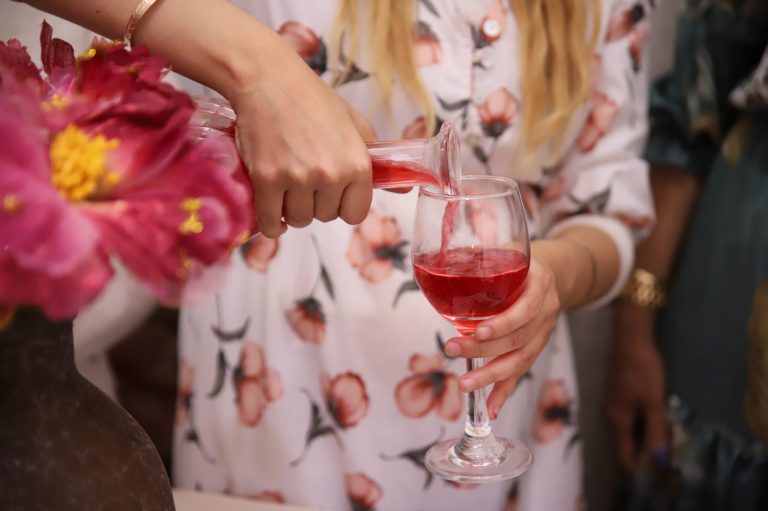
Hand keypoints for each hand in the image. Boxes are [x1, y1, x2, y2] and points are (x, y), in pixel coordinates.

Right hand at [228, 43, 373, 237]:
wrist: (268, 78)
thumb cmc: (312, 100)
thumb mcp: (355, 124)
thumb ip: (378, 160)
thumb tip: (404, 189)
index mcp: (357, 164)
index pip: (355, 214)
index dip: (343, 204)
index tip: (333, 192)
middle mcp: (330, 175)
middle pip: (326, 217)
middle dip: (317, 203)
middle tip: (305, 177)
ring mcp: (297, 178)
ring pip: (299, 220)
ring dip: (292, 210)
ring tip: (287, 184)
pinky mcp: (265, 180)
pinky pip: (270, 222)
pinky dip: (270, 223)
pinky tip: (272, 211)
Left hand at [443, 257, 559, 418]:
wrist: (551, 270)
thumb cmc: (518, 261)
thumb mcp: (505, 251)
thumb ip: (477, 259)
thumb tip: (436, 264)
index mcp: (540, 284)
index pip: (526, 308)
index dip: (504, 323)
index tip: (478, 331)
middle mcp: (547, 311)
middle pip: (519, 339)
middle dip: (484, 350)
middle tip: (453, 350)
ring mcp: (544, 332)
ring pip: (521, 360)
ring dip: (491, 376)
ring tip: (465, 384)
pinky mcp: (536, 347)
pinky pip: (521, 372)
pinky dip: (505, 392)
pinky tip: (490, 409)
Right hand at [604, 310, 667, 470]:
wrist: (630, 341)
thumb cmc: (642, 371)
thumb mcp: (654, 402)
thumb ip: (656, 433)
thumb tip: (660, 462)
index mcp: (616, 422)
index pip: (624, 457)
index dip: (641, 469)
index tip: (660, 473)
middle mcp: (609, 419)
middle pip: (626, 446)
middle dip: (646, 453)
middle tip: (669, 453)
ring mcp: (611, 408)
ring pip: (628, 433)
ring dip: (645, 438)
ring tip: (667, 437)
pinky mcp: (616, 399)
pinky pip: (628, 422)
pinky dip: (642, 426)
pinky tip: (657, 420)